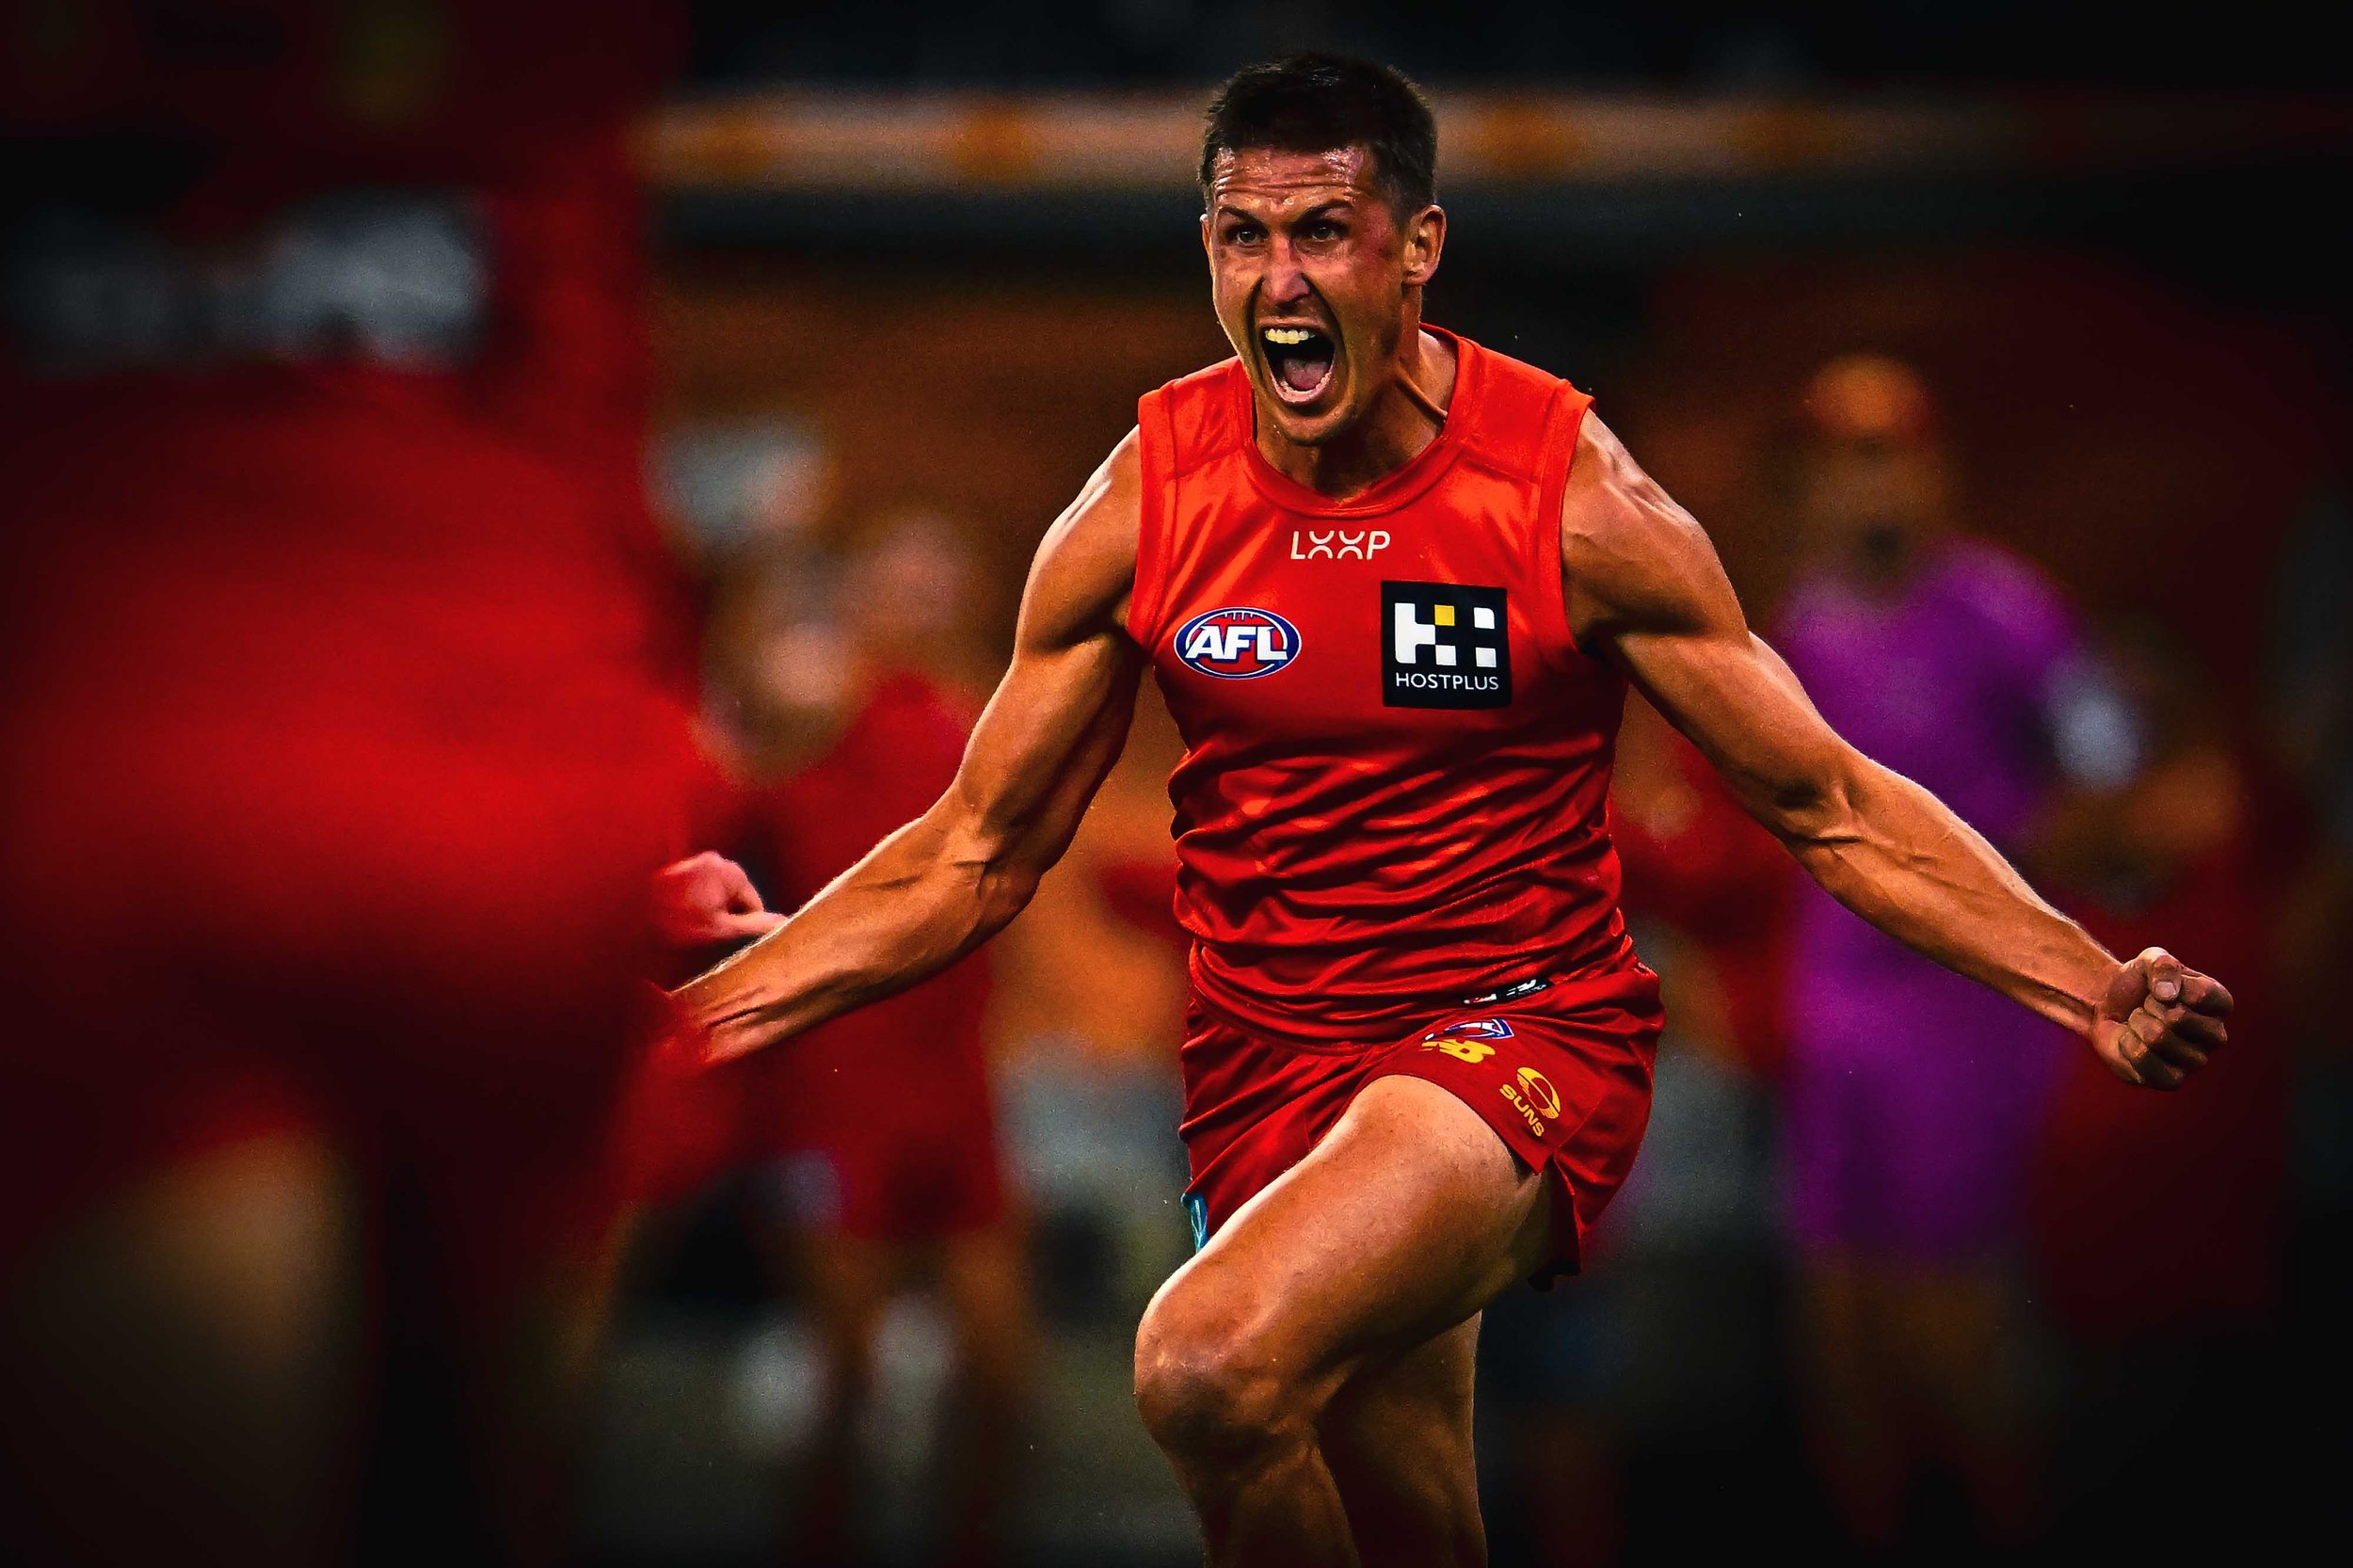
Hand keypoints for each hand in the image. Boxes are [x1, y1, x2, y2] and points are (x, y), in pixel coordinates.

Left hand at [652, 852, 784, 949]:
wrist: (633, 907)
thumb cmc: (677, 919)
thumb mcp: (720, 928)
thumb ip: (753, 925)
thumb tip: (782, 923)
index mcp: (734, 873)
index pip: (755, 903)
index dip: (742, 923)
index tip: (721, 934)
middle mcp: (720, 860)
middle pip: (738, 895)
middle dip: (726, 913)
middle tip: (704, 928)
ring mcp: (702, 860)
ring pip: (720, 891)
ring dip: (712, 906)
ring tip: (690, 920)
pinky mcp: (687, 864)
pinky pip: (705, 885)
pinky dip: (699, 899)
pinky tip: (683, 911)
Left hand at [2089, 946, 2231, 1089]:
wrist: (2110, 1006)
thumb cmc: (2139, 982)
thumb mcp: (2150, 960)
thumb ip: (2163, 965)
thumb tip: (2168, 995)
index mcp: (2220, 1004)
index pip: (2201, 994)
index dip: (2167, 985)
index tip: (2160, 986)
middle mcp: (2216, 1035)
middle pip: (2178, 1019)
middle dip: (2149, 1006)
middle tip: (2147, 1007)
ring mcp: (2196, 1061)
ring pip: (2157, 1038)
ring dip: (2137, 1024)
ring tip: (2140, 1023)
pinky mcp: (2172, 1080)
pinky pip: (2143, 1059)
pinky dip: (2127, 1044)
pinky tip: (2132, 1041)